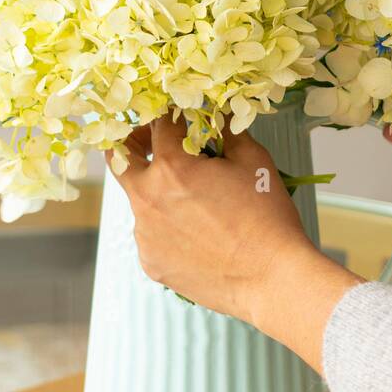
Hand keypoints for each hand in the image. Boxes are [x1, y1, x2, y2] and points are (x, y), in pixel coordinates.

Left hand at [108, 113, 359, 366]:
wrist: (271, 278)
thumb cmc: (266, 216)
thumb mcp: (253, 161)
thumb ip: (228, 131)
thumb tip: (217, 114)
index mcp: (171, 168)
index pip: (158, 126)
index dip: (171, 114)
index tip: (179, 115)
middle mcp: (147, 200)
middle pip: (119, 159)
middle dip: (134, 142)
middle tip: (153, 141)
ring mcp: (145, 235)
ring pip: (139, 200)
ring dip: (158, 190)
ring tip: (195, 201)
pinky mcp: (150, 263)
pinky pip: (150, 234)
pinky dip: (166, 226)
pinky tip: (197, 234)